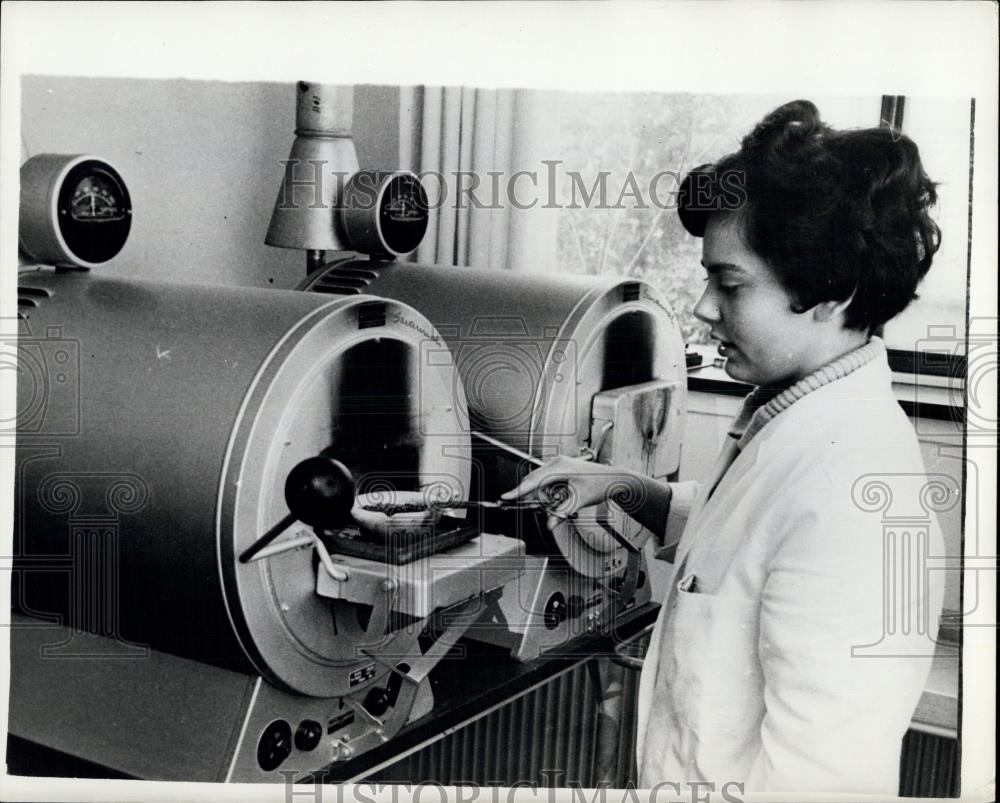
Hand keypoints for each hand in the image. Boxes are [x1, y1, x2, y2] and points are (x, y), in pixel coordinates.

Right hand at [501, 455, 625, 523]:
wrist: (615, 479)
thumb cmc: (600, 483)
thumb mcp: (579, 500)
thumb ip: (562, 513)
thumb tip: (549, 524)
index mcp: (558, 466)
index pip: (532, 480)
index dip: (518, 490)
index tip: (505, 497)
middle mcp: (556, 464)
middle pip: (534, 483)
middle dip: (537, 498)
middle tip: (545, 509)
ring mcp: (558, 467)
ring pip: (541, 486)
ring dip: (547, 499)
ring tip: (566, 502)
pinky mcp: (560, 473)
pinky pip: (548, 486)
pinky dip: (552, 496)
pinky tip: (565, 498)